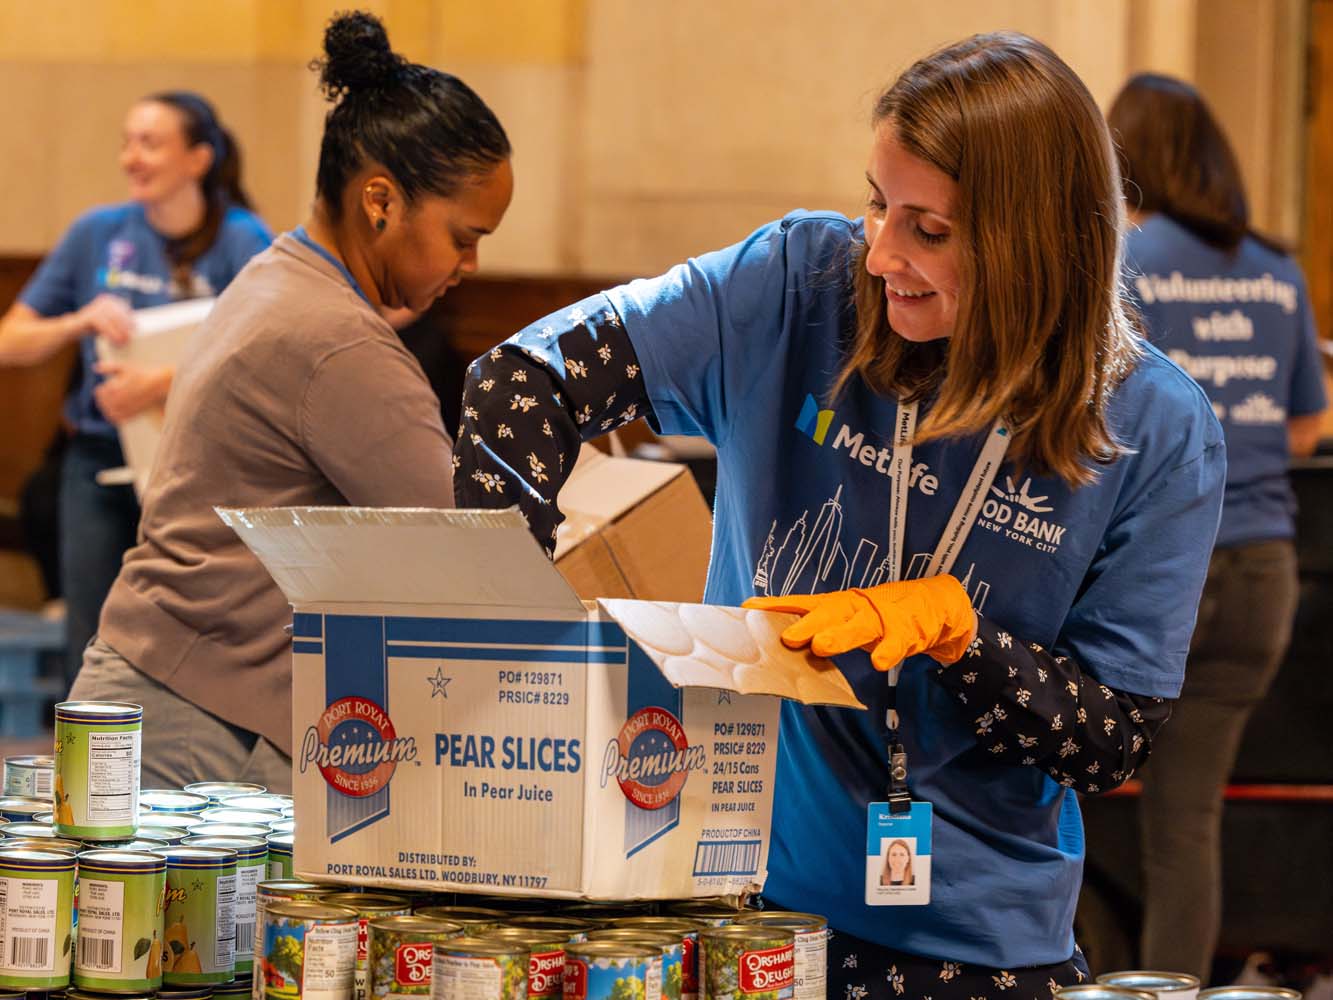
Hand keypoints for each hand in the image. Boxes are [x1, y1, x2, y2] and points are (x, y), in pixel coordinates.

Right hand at [75, 294, 133, 346]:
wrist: (74, 327)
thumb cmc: (96, 326)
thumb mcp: (110, 321)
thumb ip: (120, 320)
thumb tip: (136, 326)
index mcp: (111, 300)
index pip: (124, 309)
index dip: (130, 319)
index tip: (135, 329)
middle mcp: (105, 301)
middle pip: (119, 314)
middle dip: (126, 327)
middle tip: (129, 338)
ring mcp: (97, 307)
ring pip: (112, 320)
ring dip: (119, 332)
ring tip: (124, 341)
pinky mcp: (90, 315)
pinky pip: (104, 325)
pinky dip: (111, 333)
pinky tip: (115, 340)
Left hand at [92, 360, 171, 424]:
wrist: (158, 385)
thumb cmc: (141, 374)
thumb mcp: (124, 367)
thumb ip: (108, 367)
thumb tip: (95, 367)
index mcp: (115, 389)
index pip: (99, 393)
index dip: (100, 390)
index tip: (102, 388)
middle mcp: (120, 400)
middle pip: (103, 403)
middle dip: (102, 399)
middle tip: (104, 396)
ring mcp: (127, 408)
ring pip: (109, 412)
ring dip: (106, 408)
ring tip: (109, 404)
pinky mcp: (133, 414)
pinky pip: (119, 419)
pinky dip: (114, 417)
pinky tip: (114, 412)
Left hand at [743, 574, 976, 669]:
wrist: (933, 604)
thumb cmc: (878, 614)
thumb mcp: (844, 616)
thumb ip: (816, 627)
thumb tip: (777, 642)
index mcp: (836, 604)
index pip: (800, 603)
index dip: (775, 606)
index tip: (748, 610)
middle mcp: (854, 607)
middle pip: (826, 612)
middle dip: (805, 623)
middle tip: (787, 636)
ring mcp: (880, 618)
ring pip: (857, 625)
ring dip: (839, 635)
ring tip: (822, 646)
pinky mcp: (906, 631)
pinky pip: (895, 643)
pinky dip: (887, 651)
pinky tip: (879, 662)